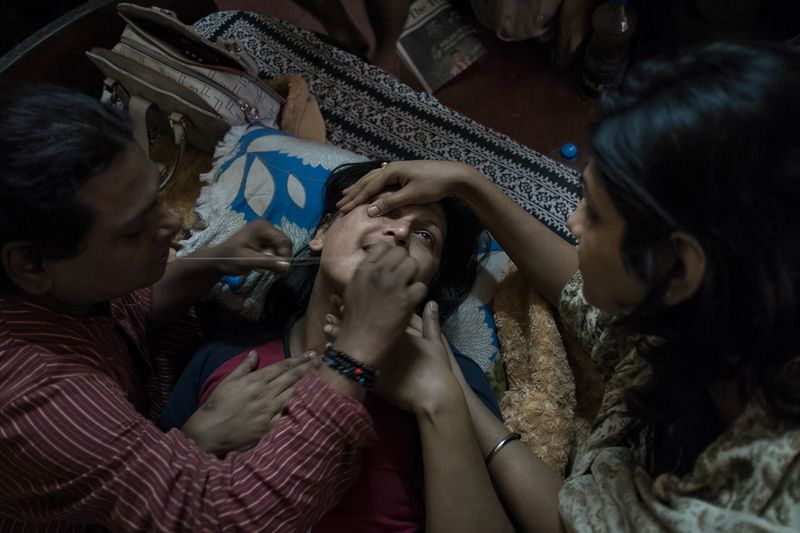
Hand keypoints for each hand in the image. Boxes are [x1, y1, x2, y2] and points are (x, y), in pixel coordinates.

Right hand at [181, 350, 318, 454]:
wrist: (211, 431)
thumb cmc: (218, 404)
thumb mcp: (228, 381)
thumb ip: (244, 367)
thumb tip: (255, 353)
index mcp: (256, 381)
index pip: (282, 367)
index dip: (298, 359)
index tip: (310, 354)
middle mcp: (266, 394)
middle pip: (292, 378)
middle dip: (308, 368)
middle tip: (320, 360)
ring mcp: (269, 411)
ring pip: (293, 395)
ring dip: (305, 385)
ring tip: (317, 378)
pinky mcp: (269, 426)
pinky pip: (285, 413)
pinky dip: (295, 406)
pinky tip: (305, 402)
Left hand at [205, 219, 292, 275]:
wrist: (217, 261)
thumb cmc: (230, 258)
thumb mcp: (249, 261)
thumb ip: (268, 262)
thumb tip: (287, 266)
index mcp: (262, 227)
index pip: (283, 240)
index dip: (285, 255)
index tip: (282, 270)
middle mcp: (266, 228)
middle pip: (284, 243)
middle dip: (283, 259)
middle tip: (280, 274)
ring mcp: (265, 234)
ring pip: (282, 248)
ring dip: (280, 261)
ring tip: (276, 274)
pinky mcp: (264, 242)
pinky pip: (276, 251)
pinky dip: (275, 261)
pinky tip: (271, 269)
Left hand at [324, 300, 460, 414]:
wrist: (433, 394)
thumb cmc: (436, 368)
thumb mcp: (436, 343)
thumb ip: (431, 322)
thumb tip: (430, 302)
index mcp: (398, 334)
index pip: (377, 316)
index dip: (363, 307)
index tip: (349, 299)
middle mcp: (384, 345)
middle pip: (362, 328)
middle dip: (346, 317)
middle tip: (330, 307)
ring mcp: (377, 361)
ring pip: (354, 345)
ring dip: (339, 335)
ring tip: (325, 325)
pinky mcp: (373, 379)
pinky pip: (353, 366)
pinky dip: (342, 358)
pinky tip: (329, 351)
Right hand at [333, 242, 427, 367]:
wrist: (359, 343)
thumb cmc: (354, 319)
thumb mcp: (353, 289)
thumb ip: (366, 273)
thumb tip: (380, 261)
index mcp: (364, 269)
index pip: (383, 246)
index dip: (390, 255)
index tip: (392, 266)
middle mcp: (379, 273)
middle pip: (401, 253)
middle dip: (404, 264)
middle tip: (402, 278)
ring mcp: (393, 285)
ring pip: (413, 264)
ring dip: (413, 276)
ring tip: (407, 288)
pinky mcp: (406, 300)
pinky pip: (421, 286)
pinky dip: (418, 294)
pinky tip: (411, 302)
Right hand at [336, 160, 478, 215]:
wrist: (453, 175)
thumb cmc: (433, 185)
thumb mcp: (411, 195)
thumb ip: (390, 202)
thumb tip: (369, 211)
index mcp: (391, 171)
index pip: (368, 187)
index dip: (355, 199)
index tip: (342, 209)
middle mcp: (391, 168)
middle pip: (367, 182)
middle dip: (353, 194)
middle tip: (339, 204)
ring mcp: (397, 170)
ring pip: (372, 179)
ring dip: (359, 188)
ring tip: (347, 194)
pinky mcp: (403, 174)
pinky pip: (380, 179)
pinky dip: (370, 185)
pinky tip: (368, 186)